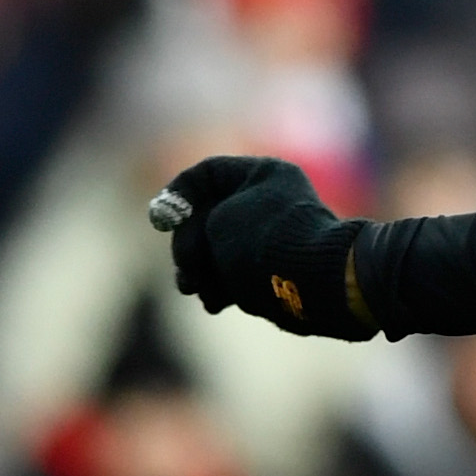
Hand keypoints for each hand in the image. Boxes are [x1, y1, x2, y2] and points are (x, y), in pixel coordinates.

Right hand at [152, 153, 375, 337]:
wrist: (314, 286)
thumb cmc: (263, 244)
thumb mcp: (213, 225)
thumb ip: (192, 233)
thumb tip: (195, 262)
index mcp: (263, 175)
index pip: (207, 174)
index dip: (178, 194)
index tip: (162, 219)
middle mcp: (269, 203)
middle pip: (207, 217)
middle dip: (187, 244)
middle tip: (185, 267)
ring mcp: (272, 239)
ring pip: (218, 252)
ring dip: (198, 271)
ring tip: (194, 287)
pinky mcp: (275, 272)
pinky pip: (235, 275)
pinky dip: (220, 287)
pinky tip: (214, 301)